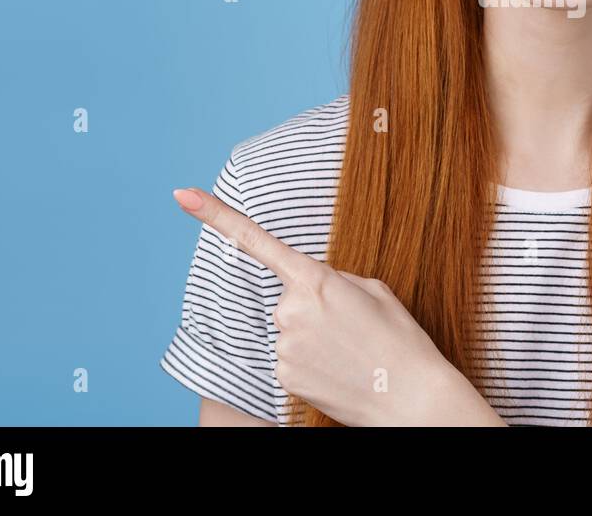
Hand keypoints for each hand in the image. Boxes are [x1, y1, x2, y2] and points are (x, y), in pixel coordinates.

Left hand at [171, 186, 505, 426]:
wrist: (409, 396)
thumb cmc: (398, 339)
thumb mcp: (373, 290)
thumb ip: (333, 279)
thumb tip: (310, 288)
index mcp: (315, 279)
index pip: (255, 240)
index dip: (214, 215)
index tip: (182, 195)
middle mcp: (290, 309)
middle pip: (289, 297)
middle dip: (314, 306)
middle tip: (350, 326)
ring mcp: (283, 344)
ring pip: (290, 328)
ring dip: (314, 335)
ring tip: (350, 349)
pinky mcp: (282, 374)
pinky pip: (290, 356)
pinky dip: (311, 360)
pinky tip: (337, 368)